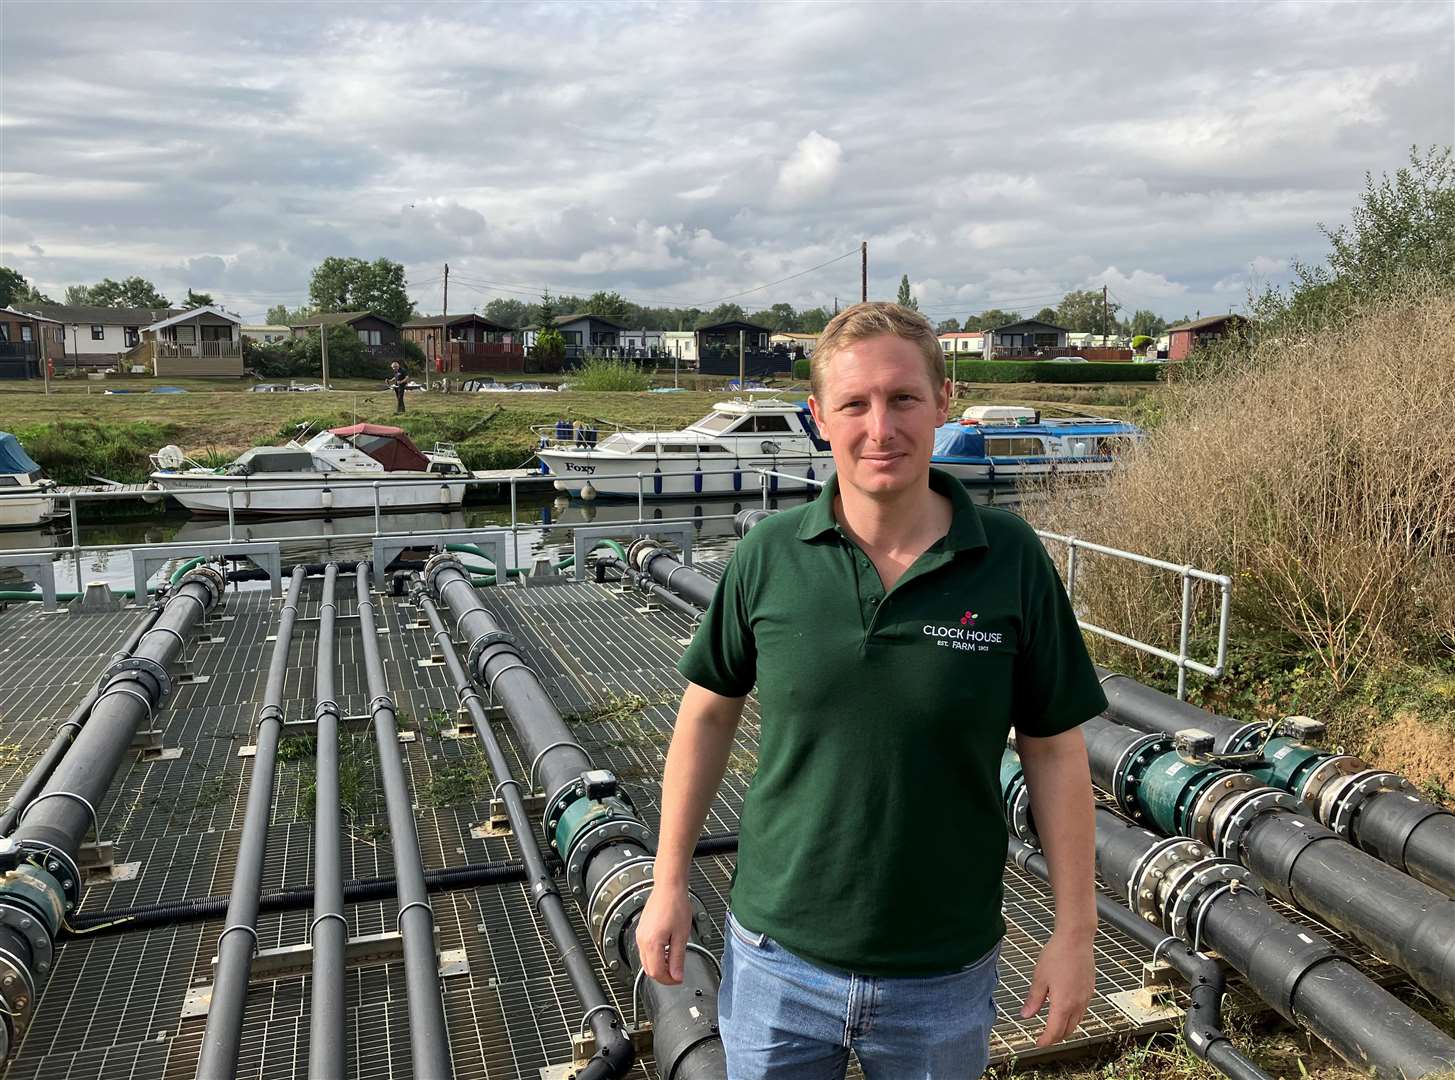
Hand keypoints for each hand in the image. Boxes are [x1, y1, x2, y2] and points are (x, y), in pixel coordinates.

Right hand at [635, 883, 694, 985]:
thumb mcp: (681, 935)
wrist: (669, 887)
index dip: (668, 980)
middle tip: (677, 973)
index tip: (679, 978)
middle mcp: (642, 940)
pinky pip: (645, 951)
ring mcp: (640, 935)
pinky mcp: (641, 931)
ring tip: (673, 960)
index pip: (656, 973)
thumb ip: (678, 959)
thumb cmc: (676, 905)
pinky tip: (667, 950)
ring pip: (646, 961)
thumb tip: (677, 976)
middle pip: (649, 969)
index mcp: (652, 943)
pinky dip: (655, 956)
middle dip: (663, 975)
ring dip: (659, 966)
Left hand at [1020, 928, 1093, 1046]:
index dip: (1045, 1040)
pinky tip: (1065, 1009)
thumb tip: (1025, 1015)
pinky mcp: (1090, 990)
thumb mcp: (1039, 978)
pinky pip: (1082, 1011)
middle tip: (1044, 1037)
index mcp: (1063, 1004)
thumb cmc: (1057, 955)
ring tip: (1054, 1025)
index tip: (1037, 1044)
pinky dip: (1073, 1017)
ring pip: (1077, 1022)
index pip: (1054, 1031)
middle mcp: (1077, 1004)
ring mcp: (1086, 998)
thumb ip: (1034, 999)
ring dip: (1066, 1028)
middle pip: (1068, 1030)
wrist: (1076, 939)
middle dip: (1056, 1037)